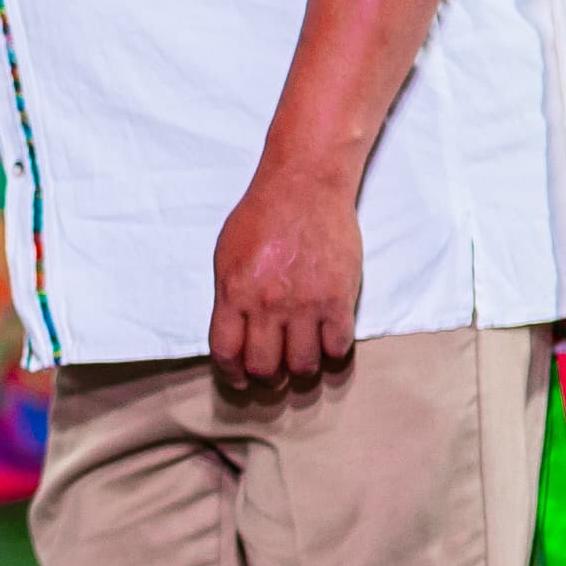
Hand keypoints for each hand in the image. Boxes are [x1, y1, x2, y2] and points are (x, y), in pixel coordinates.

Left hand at [210, 165, 361, 392]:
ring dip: (302, 371)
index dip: (232, 374)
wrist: (305, 187)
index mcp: (234, 293)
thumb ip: (229, 296)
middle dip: (267, 379)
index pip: (227, 353)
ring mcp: (305, 304)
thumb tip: (234, 332)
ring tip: (302, 363)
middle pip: (265, 367)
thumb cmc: (262, 215)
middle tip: (274, 375)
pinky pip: (337, 348)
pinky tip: (328, 346)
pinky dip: (333, 354)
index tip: (239, 379)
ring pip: (304, 365)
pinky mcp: (338, 299)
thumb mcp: (227, 254)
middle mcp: (268, 305)